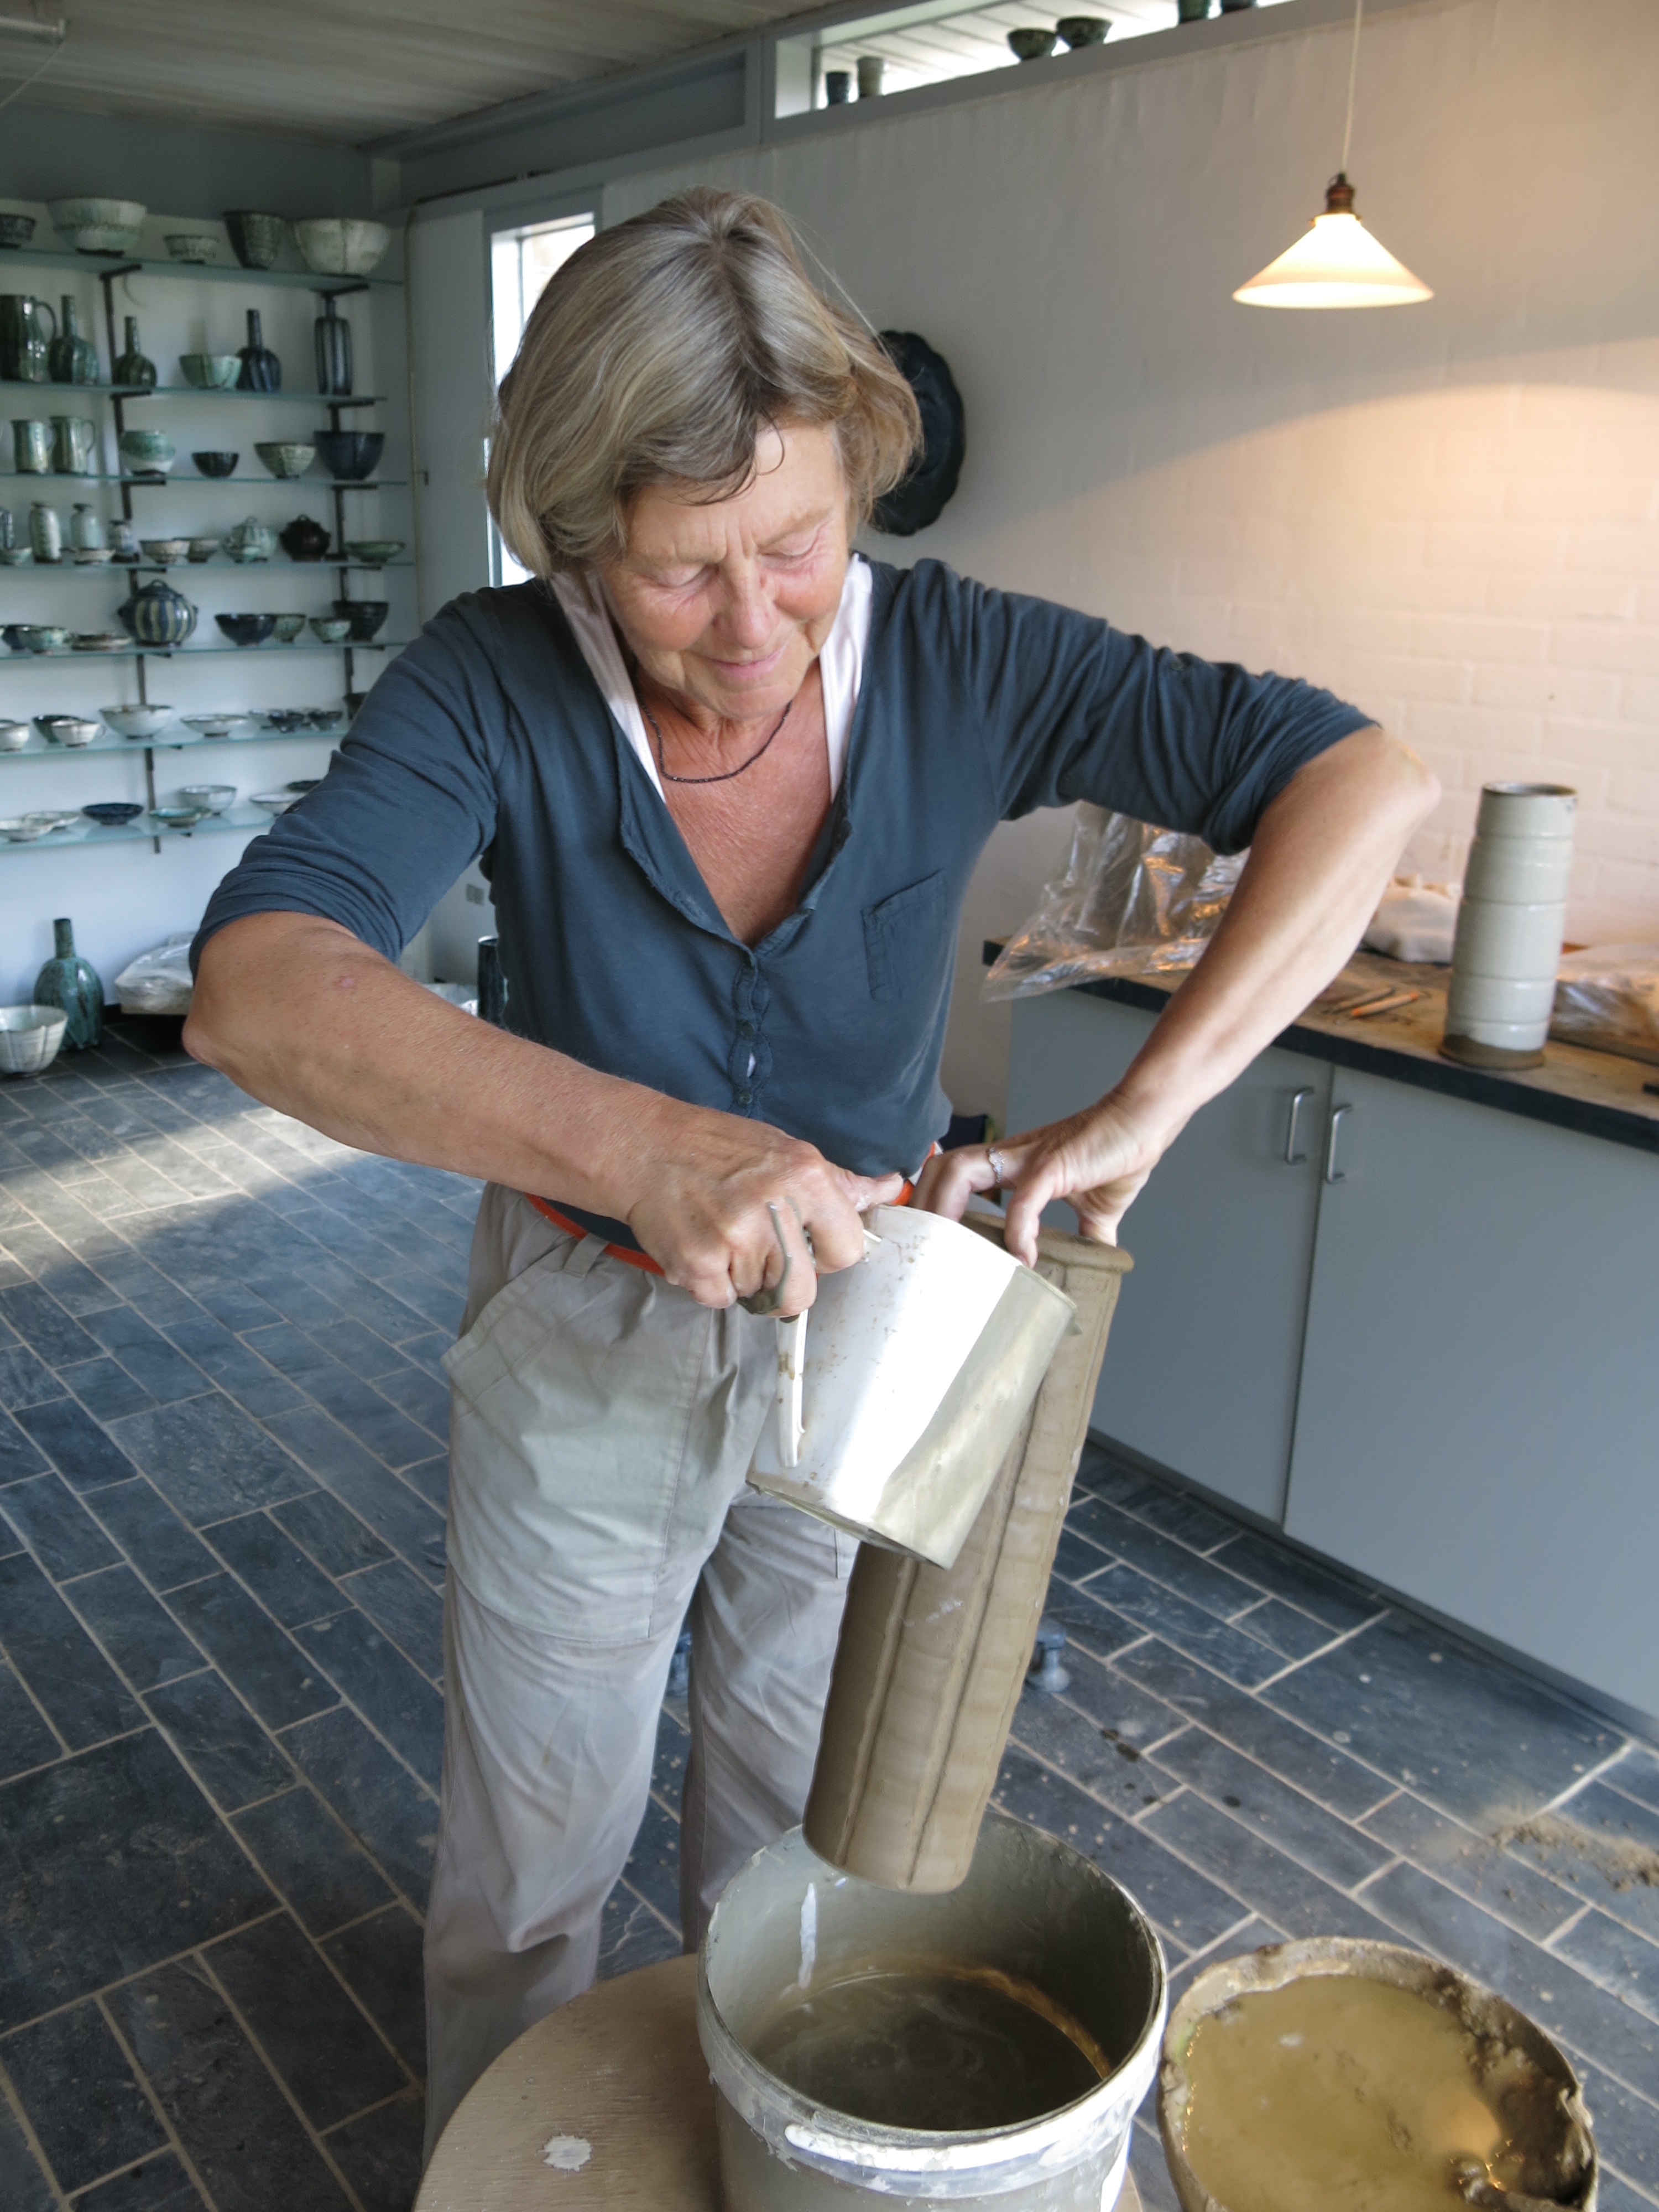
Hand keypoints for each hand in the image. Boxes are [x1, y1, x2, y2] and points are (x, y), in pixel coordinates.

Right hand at [624, 1101, 902, 1313]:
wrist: (644, 1148)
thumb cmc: (719, 1149)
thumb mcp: (787, 1152)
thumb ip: (841, 1182)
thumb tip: (893, 1188)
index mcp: (806, 1178)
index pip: (848, 1251)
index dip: (826, 1254)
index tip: (805, 1243)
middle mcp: (775, 1209)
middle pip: (803, 1292)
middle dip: (783, 1281)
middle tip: (758, 1248)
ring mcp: (735, 1240)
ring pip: (759, 1297)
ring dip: (743, 1277)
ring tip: (723, 1234)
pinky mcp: (699, 1264)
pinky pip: (720, 1301)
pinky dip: (710, 1283)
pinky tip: (701, 1245)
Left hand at [914, 1093, 1172, 1265]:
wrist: (1146, 1120)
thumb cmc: (1119, 1152)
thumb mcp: (1097, 1208)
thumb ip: (1086, 1237)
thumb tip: (1092, 1268)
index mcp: (1012, 1163)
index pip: (952, 1174)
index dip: (932, 1201)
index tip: (929, 1240)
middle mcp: (1010, 1156)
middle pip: (941, 1169)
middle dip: (924, 1207)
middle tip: (926, 1251)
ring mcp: (1028, 1158)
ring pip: (961, 1173)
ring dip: (950, 1215)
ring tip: (958, 1257)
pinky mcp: (1054, 1165)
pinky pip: (1022, 1200)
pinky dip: (1017, 1232)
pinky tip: (1025, 1259)